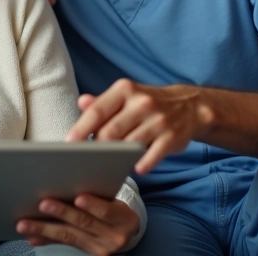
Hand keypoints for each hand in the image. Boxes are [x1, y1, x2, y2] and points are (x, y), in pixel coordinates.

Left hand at [16, 194, 138, 255]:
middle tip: (42, 204)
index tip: (78, 198)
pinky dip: (47, 240)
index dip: (92, 205)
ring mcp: (102, 248)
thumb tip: (65, 180)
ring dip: (44, 229)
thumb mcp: (115, 199)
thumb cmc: (115, 209)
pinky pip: (65, 245)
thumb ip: (97, 192)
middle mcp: (115, 236)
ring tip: (24, 223)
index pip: (107, 211)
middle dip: (61, 213)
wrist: (126, 233)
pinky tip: (33, 237)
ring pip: (69, 236)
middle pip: (84, 223)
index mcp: (123, 217)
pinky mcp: (91, 255)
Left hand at [67, 80, 213, 173]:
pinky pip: (152, 155)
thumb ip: (102, 102)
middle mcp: (141, 102)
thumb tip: (81, 102)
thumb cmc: (146, 104)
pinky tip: (136, 168)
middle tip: (88, 158)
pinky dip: (142, 164)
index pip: (97, 110)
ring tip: (109, 163)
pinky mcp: (171, 136)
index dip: (81, 128)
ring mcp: (158, 120)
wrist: (189, 105)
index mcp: (125, 90)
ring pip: (129, 144)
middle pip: (110, 131)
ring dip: (117, 157)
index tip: (68, 143)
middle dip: (97, 147)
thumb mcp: (124, 96)